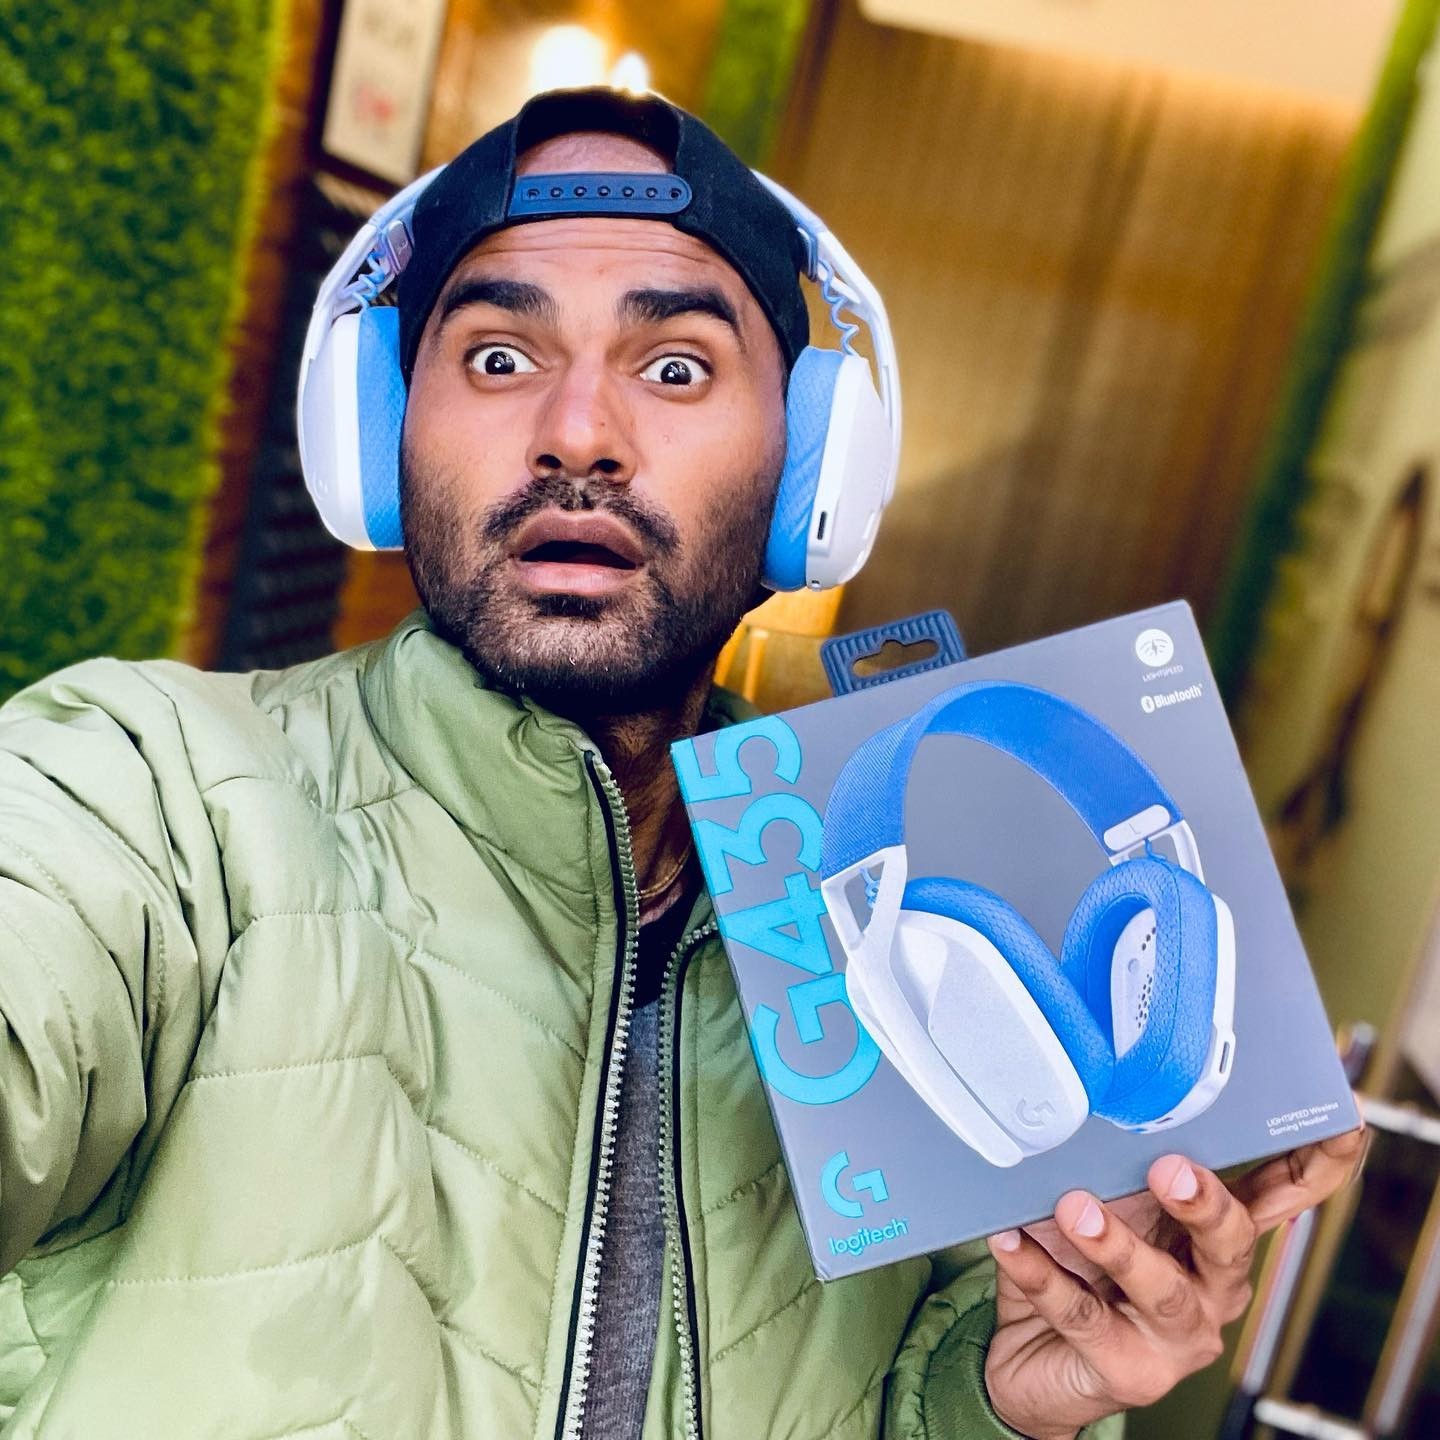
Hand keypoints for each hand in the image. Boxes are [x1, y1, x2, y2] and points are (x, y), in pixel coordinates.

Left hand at [982, 1125, 1367, 1439]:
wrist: (1031, 1357)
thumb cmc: (1079, 1264)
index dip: (1317, 1162)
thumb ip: (1113, 1164)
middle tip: (1170, 1170)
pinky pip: (1080, 1314)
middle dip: (1206, 1204)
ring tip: (1076, 1209)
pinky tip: (1010, 1241)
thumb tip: (1093, 1101)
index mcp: (1217, 1236)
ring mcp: (1175, 1336)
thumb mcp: (1105, 1203)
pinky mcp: (1128, 1370)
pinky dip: (1040, 1272)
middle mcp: (1212, 1287)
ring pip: (1159, 1288)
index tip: (1339, 1123)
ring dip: (1117, 1244)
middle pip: (1229, 1242)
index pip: (1282, 1195)